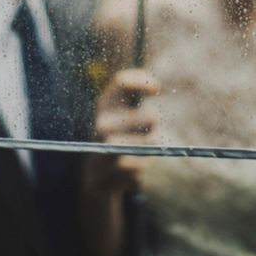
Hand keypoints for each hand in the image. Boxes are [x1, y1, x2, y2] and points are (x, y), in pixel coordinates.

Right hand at [86, 68, 159, 193]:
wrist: (98, 174)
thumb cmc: (117, 134)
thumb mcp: (119, 109)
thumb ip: (134, 91)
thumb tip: (157, 86)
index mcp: (104, 105)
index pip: (122, 81)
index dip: (143, 81)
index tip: (157, 88)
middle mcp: (103, 123)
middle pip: (150, 116)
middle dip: (154, 122)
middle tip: (145, 128)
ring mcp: (110, 145)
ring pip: (154, 139)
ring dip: (153, 142)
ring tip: (138, 146)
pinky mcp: (121, 166)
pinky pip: (151, 157)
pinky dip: (149, 159)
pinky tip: (135, 161)